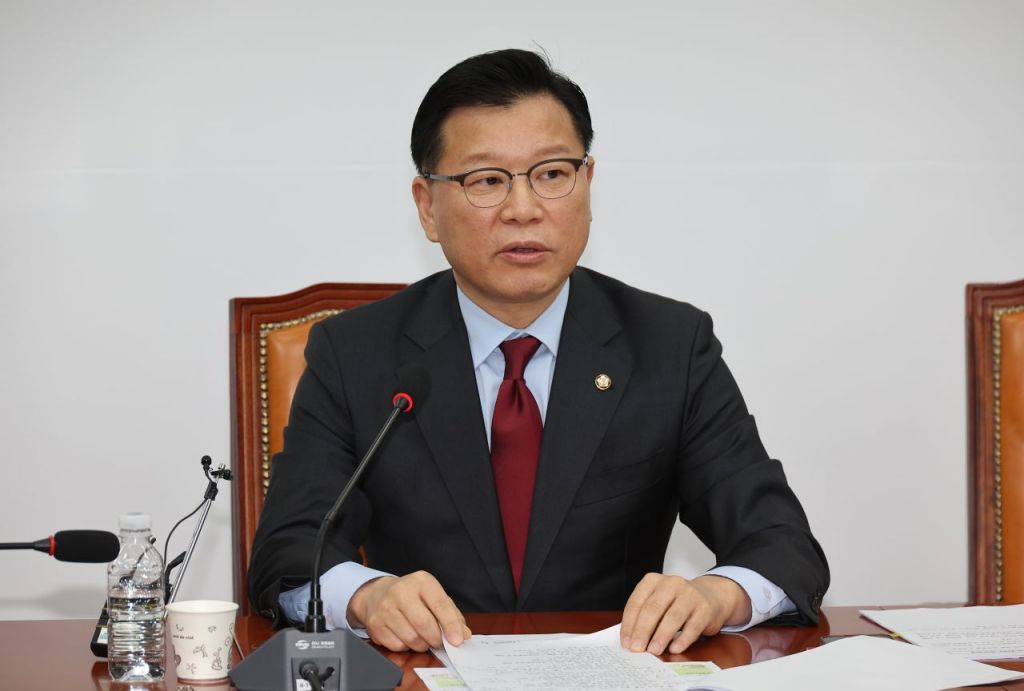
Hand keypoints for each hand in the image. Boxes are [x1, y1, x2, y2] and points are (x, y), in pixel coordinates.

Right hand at [346, 570, 471, 651]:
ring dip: (421, 644)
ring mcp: (386, 608)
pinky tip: (405, 636)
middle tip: (439, 642)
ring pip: (411, 638)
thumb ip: (451, 615)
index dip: (450, 625)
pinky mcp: (375, 624)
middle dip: (435, 639)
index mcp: (422, 581)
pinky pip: (397, 646)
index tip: (457, 640)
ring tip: (422, 637)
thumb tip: (463, 635)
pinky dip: (406, 646)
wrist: (377, 594)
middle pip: (424, 624)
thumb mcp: (433, 596)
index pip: (440, 604)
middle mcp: (401, 591)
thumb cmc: (412, 597)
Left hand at [620, 573, 751, 654]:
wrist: (709, 596)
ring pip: (673, 617)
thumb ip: (645, 616)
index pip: (637, 602)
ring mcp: (689, 595)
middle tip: (637, 648)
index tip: (626, 642)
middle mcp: (671, 584)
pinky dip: (682, 639)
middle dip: (643, 630)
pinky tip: (674, 648)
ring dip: (661, 636)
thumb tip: (632, 640)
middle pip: (653, 609)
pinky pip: (692, 626)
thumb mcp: (658, 601)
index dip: (630, 624)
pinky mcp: (705, 609)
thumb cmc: (676, 602)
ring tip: (654, 650)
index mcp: (653, 581)